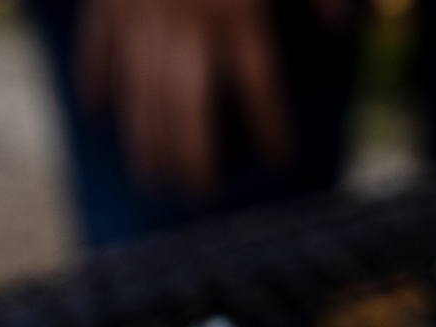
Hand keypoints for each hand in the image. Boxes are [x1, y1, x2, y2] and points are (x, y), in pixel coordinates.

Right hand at [78, 0, 295, 197]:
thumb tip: (341, 30)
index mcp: (238, 13)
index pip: (257, 86)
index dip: (269, 129)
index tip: (279, 163)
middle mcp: (185, 25)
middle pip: (187, 110)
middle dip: (193, 160)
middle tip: (201, 200)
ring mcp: (139, 14)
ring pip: (141, 91)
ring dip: (146, 142)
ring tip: (152, 183)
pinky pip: (97, 48)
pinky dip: (94, 83)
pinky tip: (97, 117)